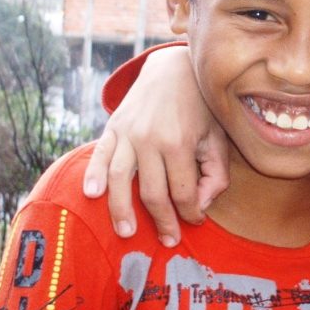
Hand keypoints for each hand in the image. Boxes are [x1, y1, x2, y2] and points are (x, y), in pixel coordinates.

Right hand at [82, 46, 228, 245]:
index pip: (182, 192)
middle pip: (151, 193)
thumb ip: (216, 174)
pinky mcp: (113, 127)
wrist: (174, 69)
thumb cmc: (201, 108)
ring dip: (121, 210)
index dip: (190, 213)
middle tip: (168, 240)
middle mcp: (150, 140)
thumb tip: (200, 205)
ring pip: (119, 180)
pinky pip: (99, 155)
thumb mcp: (218, 138)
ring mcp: (127, 133)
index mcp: (179, 143)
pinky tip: (91, 195)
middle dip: (161, 221)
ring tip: (126, 232)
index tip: (195, 222)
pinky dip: (92, 175)